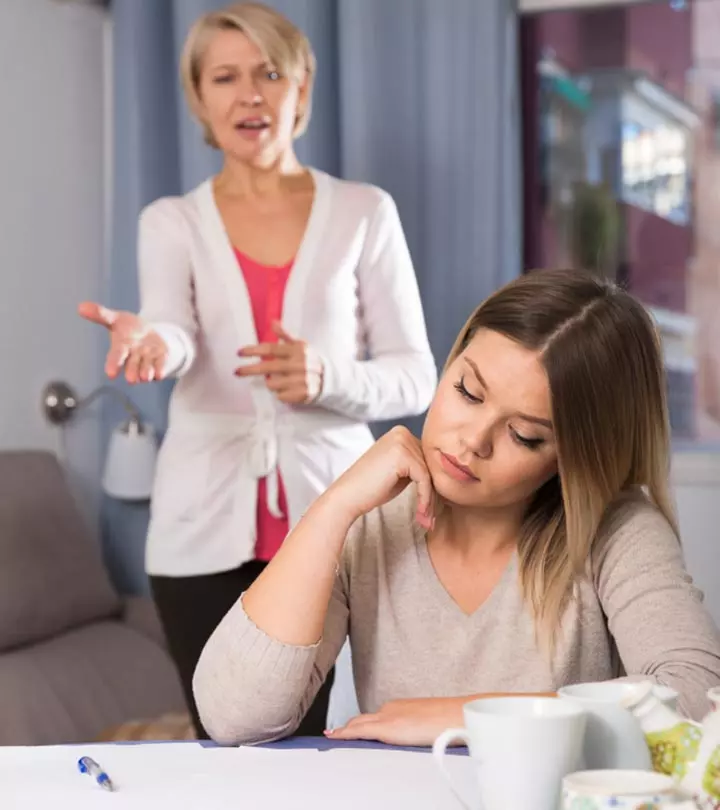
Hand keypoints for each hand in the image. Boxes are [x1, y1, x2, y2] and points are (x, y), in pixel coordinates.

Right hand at [78, 301, 167, 382]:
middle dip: (132, 372)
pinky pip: (160, 367)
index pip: (115, 357)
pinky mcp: (160, 361)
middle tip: (131, 379)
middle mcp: (133, 358)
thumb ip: (101, 314)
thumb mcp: (116, 319)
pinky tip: (159, 374)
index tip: (110, 374)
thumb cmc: (128, 329)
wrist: (148, 335)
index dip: (113, 364)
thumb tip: (81, 306)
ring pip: (146, 370)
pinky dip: (160, 370)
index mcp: (121, 348)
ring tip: (145, 376)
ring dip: (146, 372)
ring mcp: (147, 361)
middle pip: (132, 367)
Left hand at [234, 322, 322, 404]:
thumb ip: (285, 335)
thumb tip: (273, 322)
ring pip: (272, 384)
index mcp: (297, 350)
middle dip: (250, 370)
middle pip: (268, 367)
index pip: (271, 349)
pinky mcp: (302, 394)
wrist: (329, 379)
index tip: (240, 353)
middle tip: (237, 372)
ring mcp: (301, 380)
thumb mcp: (300, 345)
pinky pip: (280, 396)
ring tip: (281, 380)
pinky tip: (289, 389)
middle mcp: (299, 364)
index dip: (254, 350)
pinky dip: (281, 394)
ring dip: (272, 383)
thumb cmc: (310, 360)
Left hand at [324, 692, 556, 746]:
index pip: (375, 717)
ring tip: (331, 737)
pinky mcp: (388, 727)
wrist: (459, 714)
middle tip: (333, 733)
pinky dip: (345, 733)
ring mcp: (388, 716)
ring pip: (358, 723)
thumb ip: (418, 729)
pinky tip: (334, 737)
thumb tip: (417, 738)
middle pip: (363, 719)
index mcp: (401, 707)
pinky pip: (359, 731)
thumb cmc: (451, 721)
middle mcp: (391, 708)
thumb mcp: (430, 724)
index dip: (360, 724)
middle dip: (348, 727)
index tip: (349, 728)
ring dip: (345, 730)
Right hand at [328, 426, 435, 529]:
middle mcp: (402, 432)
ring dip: (430, 500)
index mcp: (400, 433)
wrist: (347, 497)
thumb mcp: (400, 473)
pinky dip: (425, 499)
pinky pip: (424, 480)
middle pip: (430, 465)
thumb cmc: (371, 488)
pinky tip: (420, 514)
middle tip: (431, 518)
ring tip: (426, 520)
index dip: (432, 484)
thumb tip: (445, 476)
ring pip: (430, 474)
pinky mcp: (402, 455)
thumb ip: (418, 468)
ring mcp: (401, 441)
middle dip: (433, 493)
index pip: (427, 458)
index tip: (432, 508)